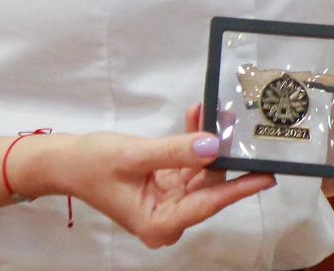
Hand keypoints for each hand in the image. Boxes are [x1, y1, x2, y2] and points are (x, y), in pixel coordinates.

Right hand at [14, 129, 273, 247]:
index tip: (266, 176)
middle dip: (220, 151)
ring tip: (212, 110)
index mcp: (160, 224)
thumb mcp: (136, 156)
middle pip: (208, 185)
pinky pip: (189, 161)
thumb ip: (176, 151)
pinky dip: (192, 140)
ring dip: (206, 140)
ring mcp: (168, 200)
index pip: (209, 204)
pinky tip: (197, 116)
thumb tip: (213, 145)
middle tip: (234, 123)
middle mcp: (168, 217)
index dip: (239, 188)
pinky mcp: (166, 184)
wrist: (67, 161)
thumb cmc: (92, 165)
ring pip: (201, 170)